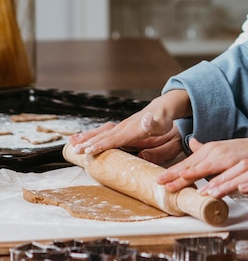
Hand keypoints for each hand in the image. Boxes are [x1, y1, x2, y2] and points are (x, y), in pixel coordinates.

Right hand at [69, 91, 190, 157]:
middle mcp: (123, 127)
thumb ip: (153, 122)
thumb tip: (147, 119)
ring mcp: (120, 127)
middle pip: (104, 136)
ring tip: (72, 144)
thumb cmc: (161, 120)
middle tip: (75, 150)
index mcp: (132, 129)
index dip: (102, 144)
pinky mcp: (119, 129)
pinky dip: (90, 135)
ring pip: (100, 133)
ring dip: (86, 138)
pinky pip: (102, 132)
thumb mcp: (161, 122)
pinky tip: (80, 139)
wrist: (160, 110)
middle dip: (89, 143)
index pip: (115, 138)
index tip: (89, 150)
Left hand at [157, 136, 247, 190]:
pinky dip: (228, 181)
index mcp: (214, 151)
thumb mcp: (225, 151)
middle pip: (199, 165)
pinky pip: (238, 175)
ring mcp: (236, 158)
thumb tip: (193, 144)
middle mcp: (222, 152)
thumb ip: (209, 152)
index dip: (175, 172)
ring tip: (186, 186)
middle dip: (181, 175)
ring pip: (217, 170)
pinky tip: (219, 189)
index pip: (191, 163)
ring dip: (200, 178)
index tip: (160, 180)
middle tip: (164, 184)